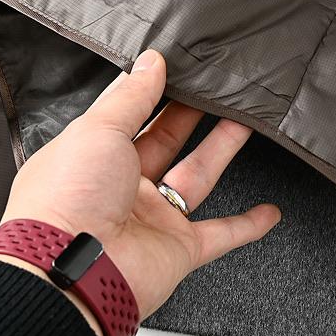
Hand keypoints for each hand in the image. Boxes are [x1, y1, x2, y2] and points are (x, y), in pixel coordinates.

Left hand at [0, 49, 280, 328]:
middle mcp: (121, 186)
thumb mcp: (97, 129)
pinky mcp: (177, 249)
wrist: (70, 273)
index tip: (176, 63)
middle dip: (192, 111)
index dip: (151, 89)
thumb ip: (131, 96)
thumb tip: (150, 61)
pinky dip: (246, 225)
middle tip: (217, 84)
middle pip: (167, 140)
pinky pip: (219, 234)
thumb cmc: (68, 198)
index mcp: (93, 155)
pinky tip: (268, 212)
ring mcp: (151, 218)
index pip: (127, 114)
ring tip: (247, 117)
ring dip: (222, 148)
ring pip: (196, 175)